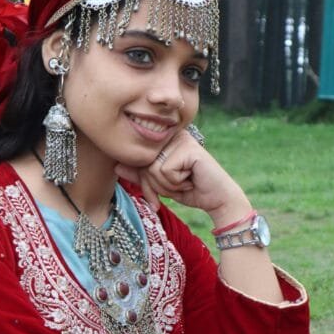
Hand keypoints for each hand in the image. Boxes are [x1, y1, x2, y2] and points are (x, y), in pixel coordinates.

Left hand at [115, 128, 249, 223]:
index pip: (139, 160)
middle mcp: (173, 135)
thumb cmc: (190, 189)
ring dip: (168, 185)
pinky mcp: (188, 148)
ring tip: (185, 182)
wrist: (217, 198)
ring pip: (153, 168)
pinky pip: (166, 170)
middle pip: (144, 164)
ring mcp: (181, 139)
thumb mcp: (160, 184)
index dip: (146, 183)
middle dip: (157, 185)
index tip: (157, 195)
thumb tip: (115, 166)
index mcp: (165, 140)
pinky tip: (192, 178)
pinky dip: (176, 182)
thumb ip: (139, 175)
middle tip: (178, 187)